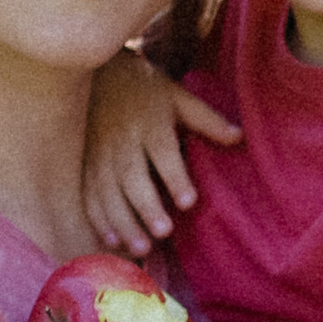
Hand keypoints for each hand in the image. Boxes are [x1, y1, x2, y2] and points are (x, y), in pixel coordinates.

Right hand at [84, 53, 242, 254]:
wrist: (96, 73)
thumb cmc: (146, 90)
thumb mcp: (178, 97)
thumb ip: (206, 119)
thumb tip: (240, 137)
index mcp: (149, 123)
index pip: (163, 151)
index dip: (175, 177)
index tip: (189, 201)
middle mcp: (122, 140)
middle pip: (132, 176)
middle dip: (146, 206)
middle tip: (163, 232)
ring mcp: (98, 154)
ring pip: (107, 192)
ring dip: (122, 222)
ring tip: (141, 248)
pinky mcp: (83, 165)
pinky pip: (88, 195)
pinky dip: (98, 220)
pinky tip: (111, 241)